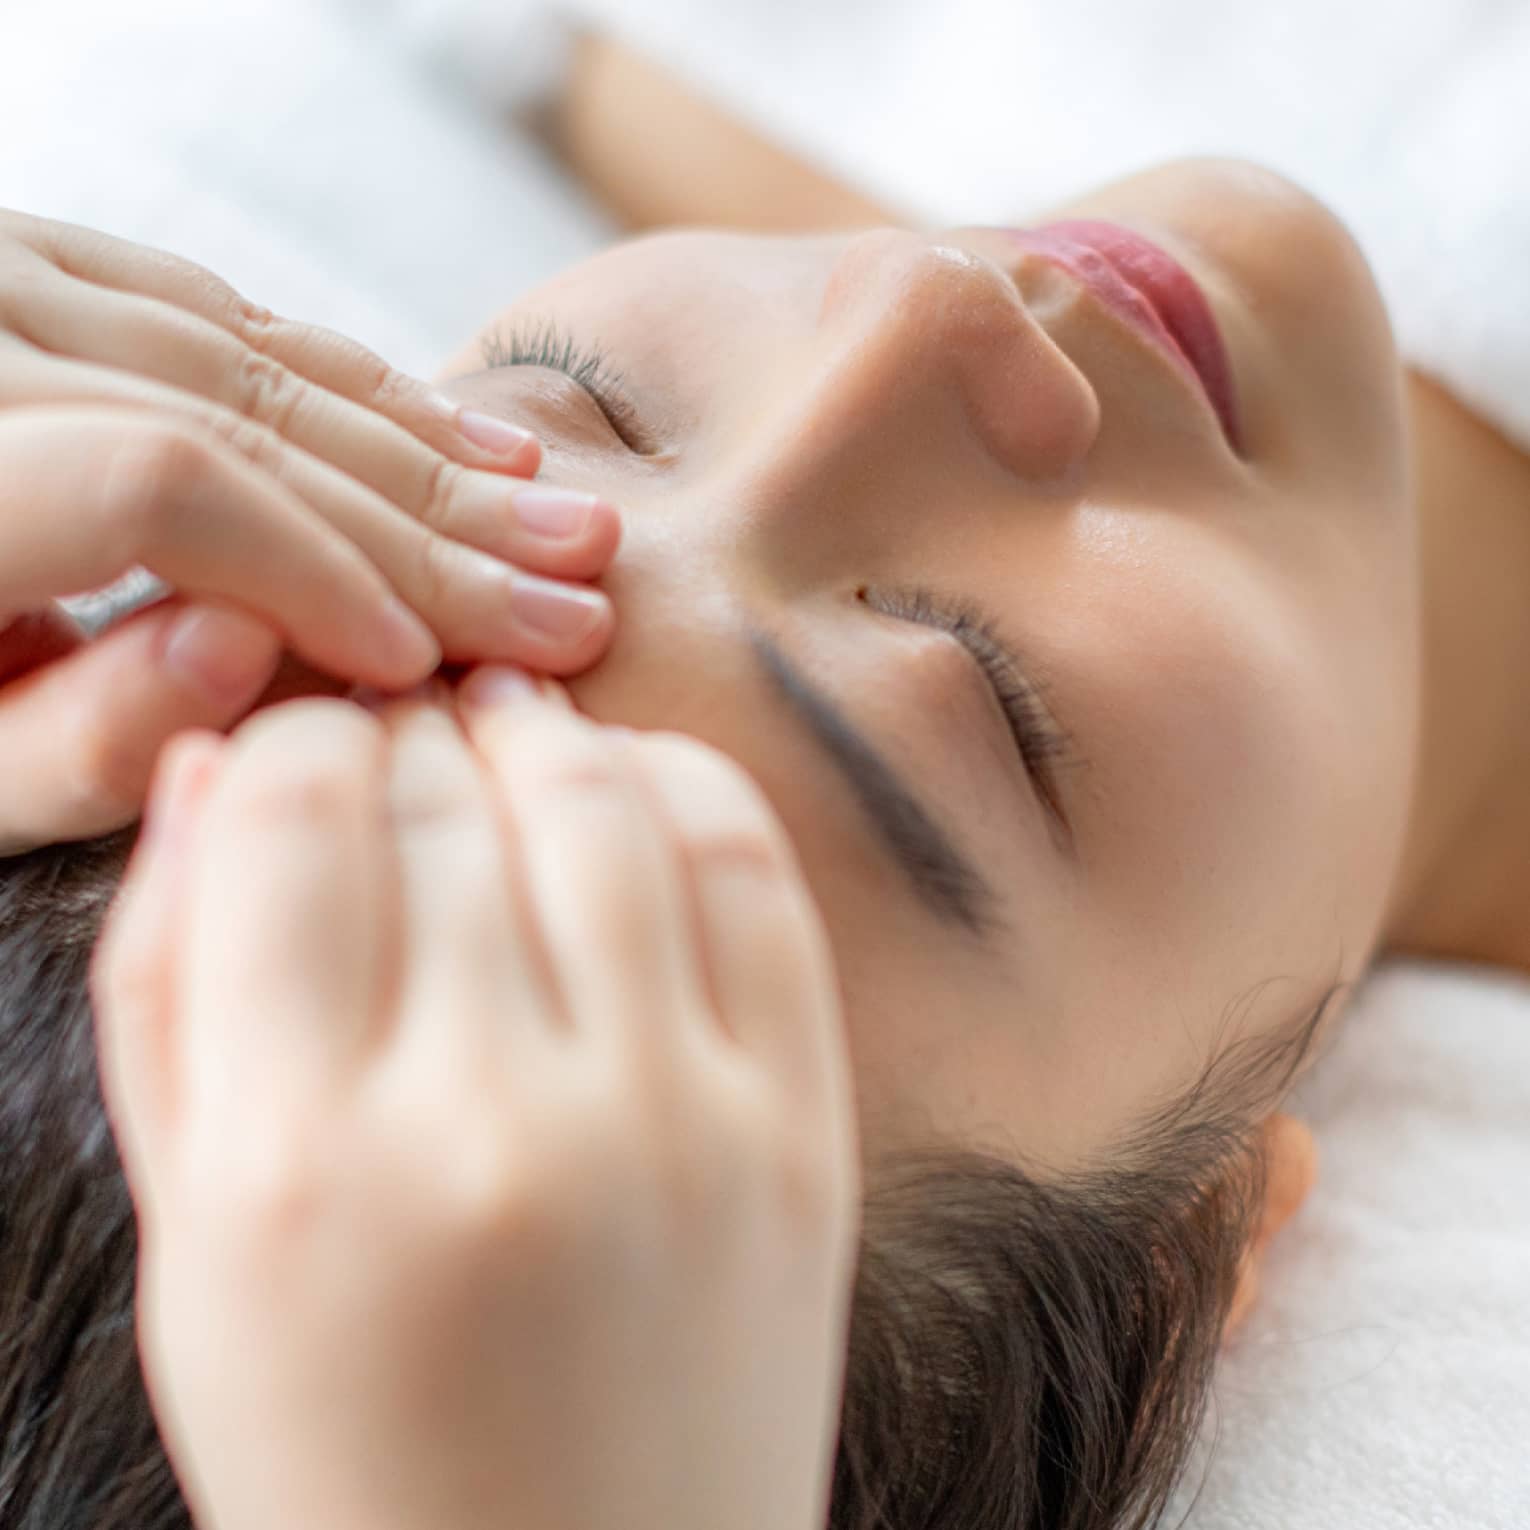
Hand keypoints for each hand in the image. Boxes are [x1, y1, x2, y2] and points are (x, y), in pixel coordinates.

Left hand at [0, 208, 620, 853]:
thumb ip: (72, 732)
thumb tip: (253, 646)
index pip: (165, 489)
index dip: (321, 576)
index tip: (423, 667)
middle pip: (234, 413)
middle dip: (423, 524)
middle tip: (572, 595)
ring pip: (248, 352)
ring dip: (419, 447)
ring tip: (549, 516)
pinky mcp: (22, 262)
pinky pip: (214, 306)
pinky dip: (346, 373)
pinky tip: (450, 428)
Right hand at [90, 667, 861, 1529]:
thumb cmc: (345, 1435)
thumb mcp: (194, 1243)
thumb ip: (169, 990)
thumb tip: (223, 766)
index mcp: (306, 1164)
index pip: (298, 816)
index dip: (295, 739)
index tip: (307, 753)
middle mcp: (501, 1124)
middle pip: (452, 794)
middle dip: (410, 730)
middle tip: (405, 733)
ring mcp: (678, 1121)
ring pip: (608, 801)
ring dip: (542, 736)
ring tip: (506, 736)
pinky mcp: (803, 1130)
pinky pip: (755, 875)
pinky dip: (686, 787)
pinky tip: (632, 788)